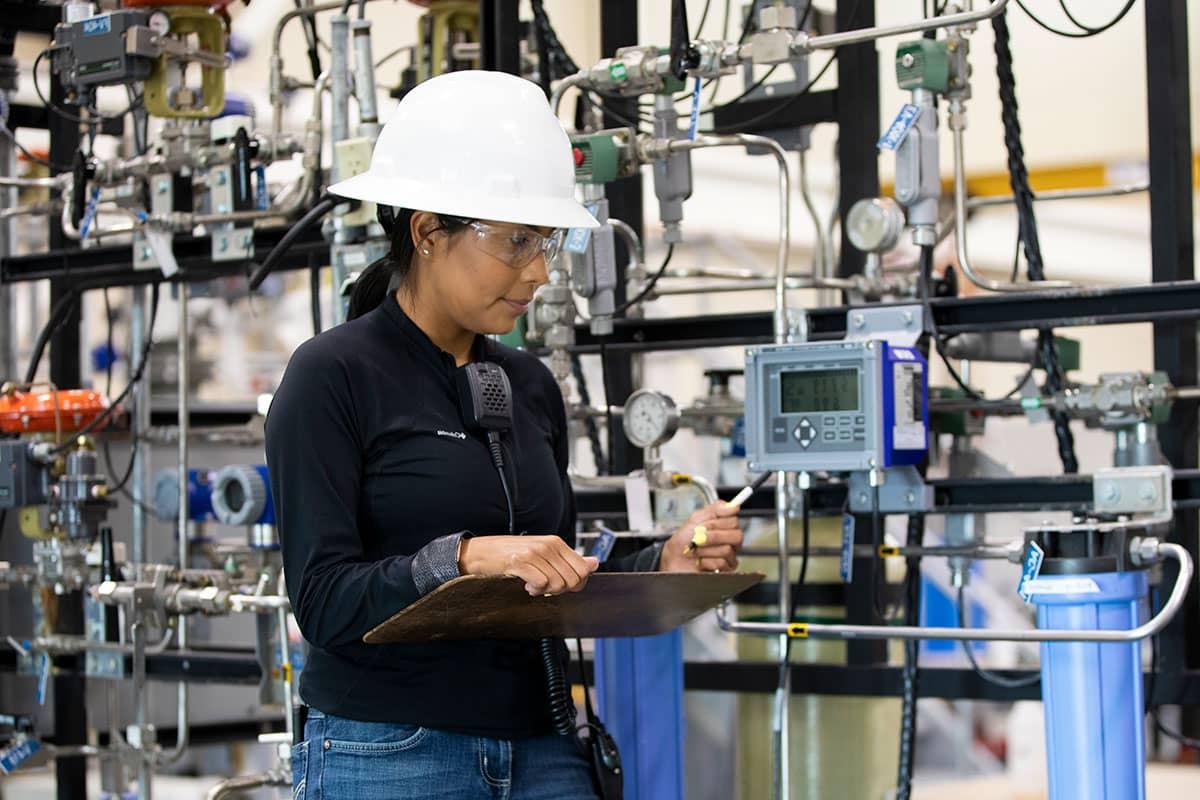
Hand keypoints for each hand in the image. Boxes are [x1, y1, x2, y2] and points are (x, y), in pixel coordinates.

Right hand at [458, 535, 599, 595]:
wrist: (478, 553)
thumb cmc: (508, 554)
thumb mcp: (542, 554)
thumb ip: (568, 560)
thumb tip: (593, 564)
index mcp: (556, 543)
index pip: (583, 569)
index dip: (575, 584)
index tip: (560, 584)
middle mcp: (548, 545)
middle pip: (573, 580)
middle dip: (560, 590)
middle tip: (544, 585)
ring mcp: (535, 553)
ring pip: (558, 584)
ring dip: (545, 590)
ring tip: (532, 583)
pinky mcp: (521, 562)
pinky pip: (541, 584)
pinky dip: (534, 590)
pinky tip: (525, 584)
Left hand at [659, 501, 743, 572]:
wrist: (673, 560)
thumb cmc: (683, 541)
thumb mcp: (695, 519)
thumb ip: (714, 510)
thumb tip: (733, 506)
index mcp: (725, 527)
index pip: (734, 520)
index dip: (718, 522)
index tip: (704, 524)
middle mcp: (730, 541)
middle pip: (737, 535)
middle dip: (714, 536)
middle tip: (698, 538)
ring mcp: (729, 556)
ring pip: (727, 549)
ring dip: (705, 550)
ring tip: (696, 551)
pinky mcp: (725, 571)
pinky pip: (721, 563)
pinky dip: (705, 561)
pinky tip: (700, 561)